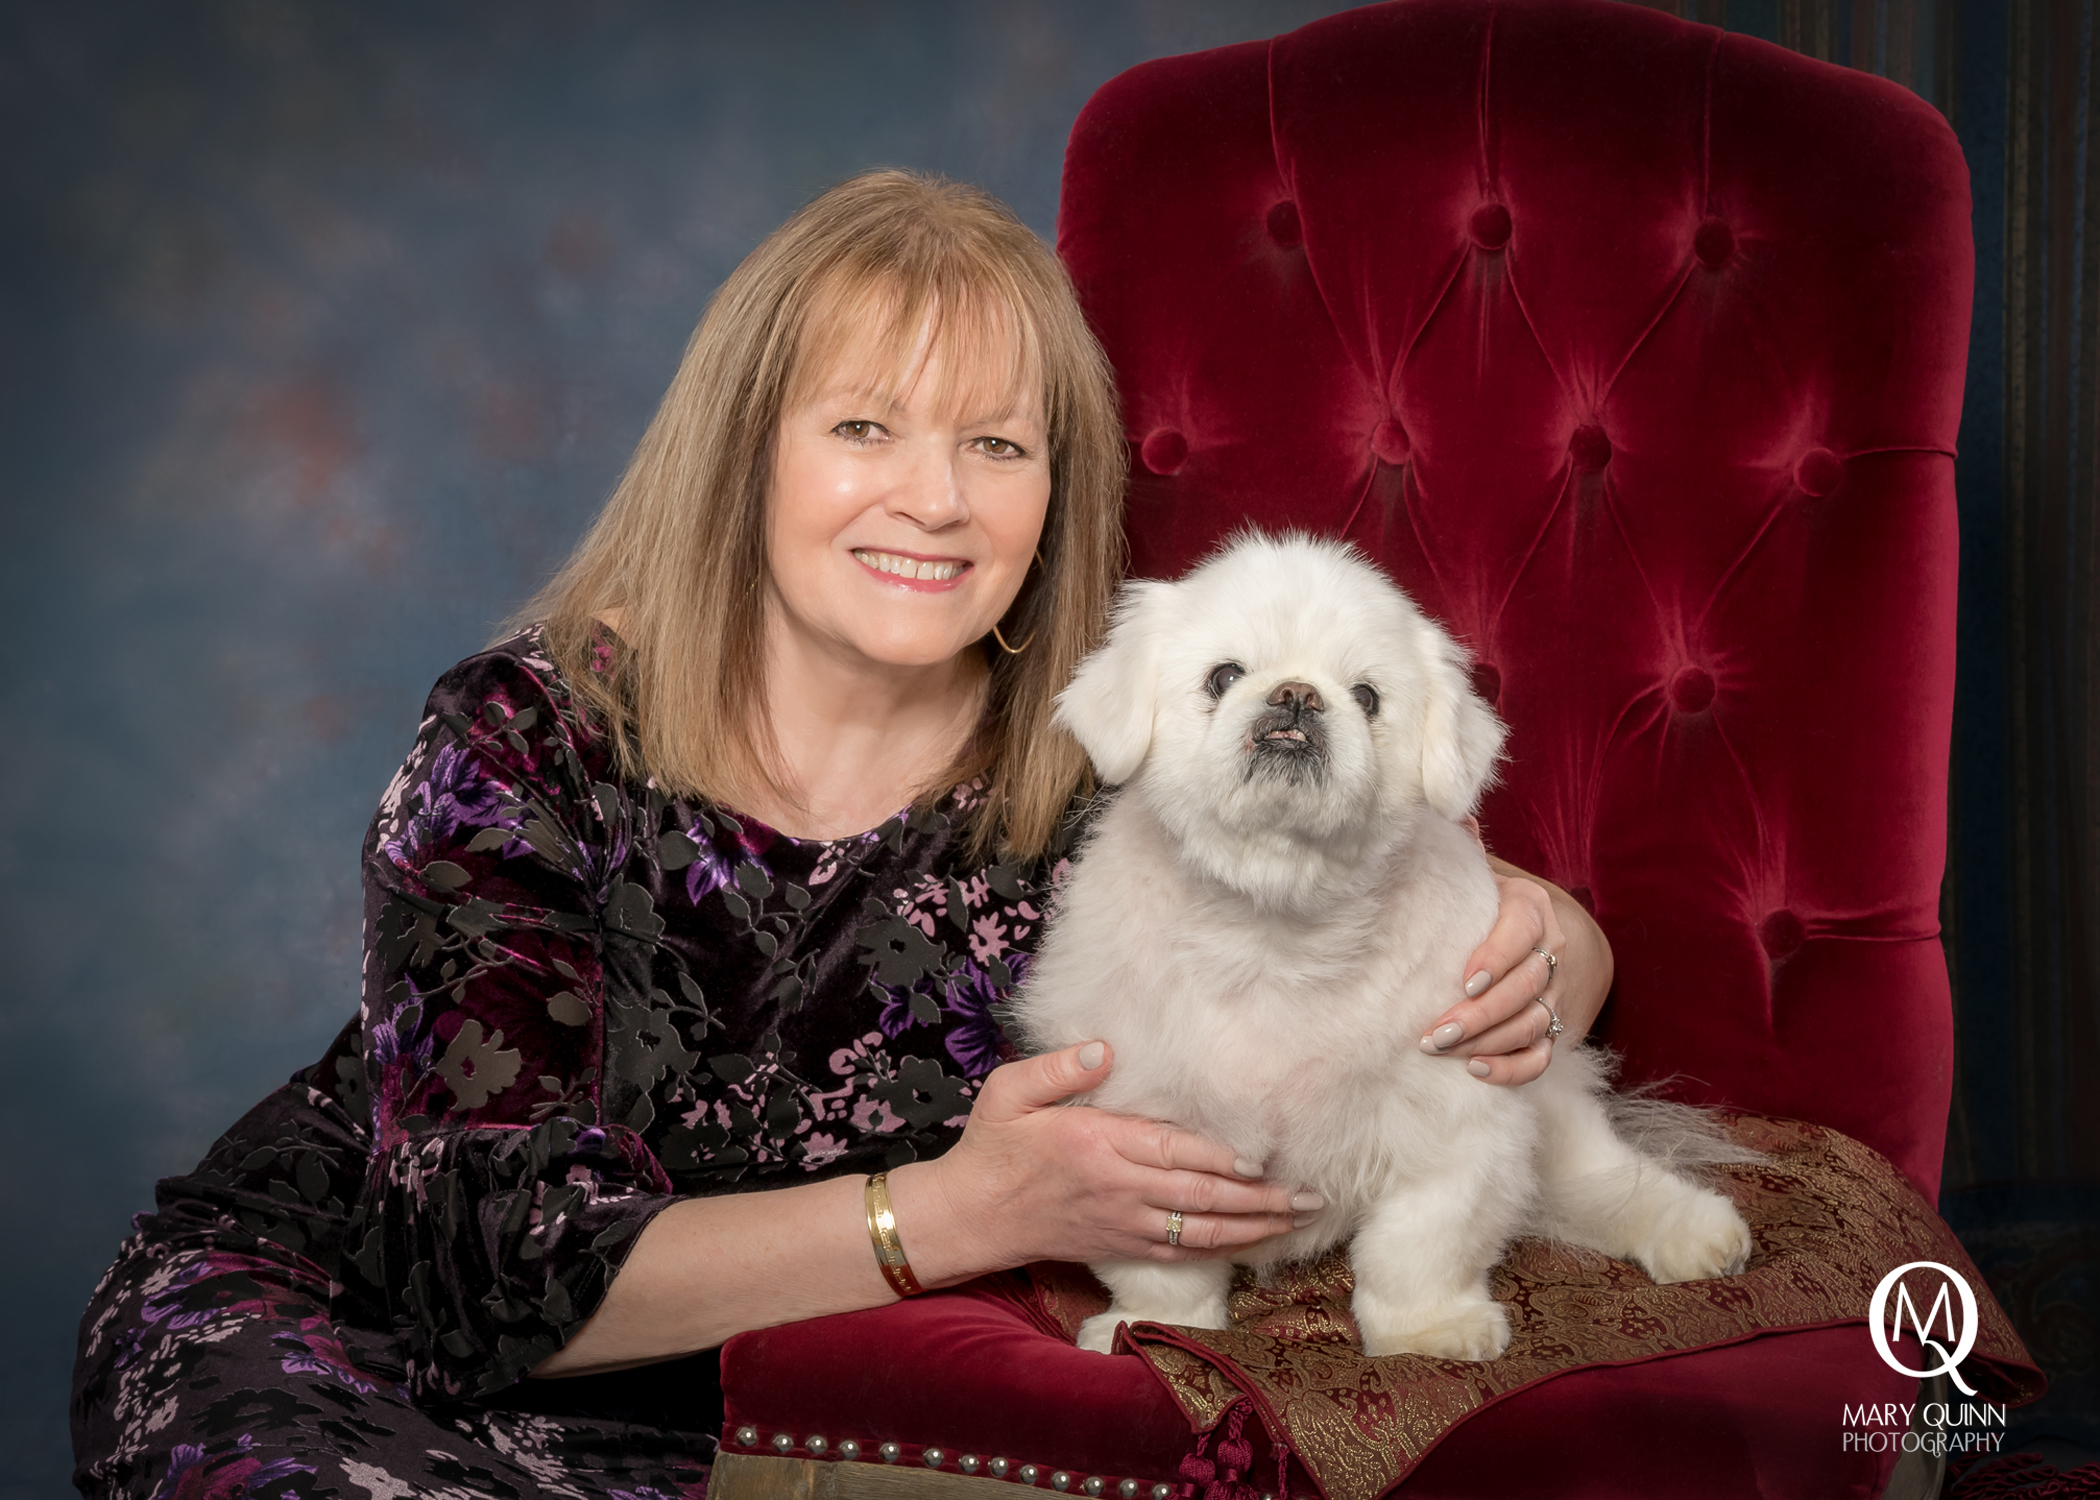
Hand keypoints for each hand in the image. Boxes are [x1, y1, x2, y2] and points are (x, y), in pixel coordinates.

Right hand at [899, 1042, 1309, 1275]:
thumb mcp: (1010, 1092)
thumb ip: (1059, 1068)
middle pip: (1204, 1197)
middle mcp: (1121, 1189)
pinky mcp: (1120, 1247)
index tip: (1267, 1159)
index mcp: (1100, 1145)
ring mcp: (1124, 1223)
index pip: (1176, 1152)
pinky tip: (1252, 1243)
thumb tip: (1105, 1049)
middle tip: (1311, 1194)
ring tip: (1298, 1219)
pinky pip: (1181, 1255)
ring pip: (1202, 1231)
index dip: (1225, 1159)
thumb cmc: (992, 1148)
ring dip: (1255, 1227)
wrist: (970, 1216)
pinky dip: (1221, 1251)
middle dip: (1263, 1197)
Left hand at [1416, 845, 1612, 1086]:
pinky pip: (1541, 1057)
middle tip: (1435, 1032)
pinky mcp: (1557, 1028)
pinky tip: (1476, 1070)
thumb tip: (1449, 812)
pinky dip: (1513, 1069)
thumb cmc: (1502, 906)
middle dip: (1480, 1014)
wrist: (1561, 939)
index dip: (1498, 957)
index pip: (1522, 933)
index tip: (1466, 980)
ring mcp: (1557, 995)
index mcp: (1532, 910)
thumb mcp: (1490, 876)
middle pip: (1524, 988)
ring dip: (1487, 1042)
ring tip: (1441, 1049)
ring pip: (1531, 1025)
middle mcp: (1551, 954)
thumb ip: (1468, 854)